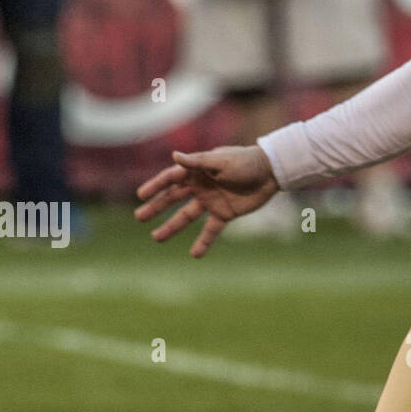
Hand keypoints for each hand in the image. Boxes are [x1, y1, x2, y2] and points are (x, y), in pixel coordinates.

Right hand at [134, 145, 279, 256]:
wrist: (270, 172)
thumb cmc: (244, 161)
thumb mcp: (220, 161)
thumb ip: (197, 162)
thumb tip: (174, 156)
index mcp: (196, 170)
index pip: (170, 179)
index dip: (155, 186)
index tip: (141, 196)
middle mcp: (200, 186)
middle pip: (173, 198)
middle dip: (156, 207)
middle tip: (140, 217)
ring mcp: (211, 201)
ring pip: (186, 216)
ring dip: (171, 227)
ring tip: (156, 238)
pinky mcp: (224, 214)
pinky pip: (211, 231)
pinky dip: (203, 242)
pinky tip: (194, 255)